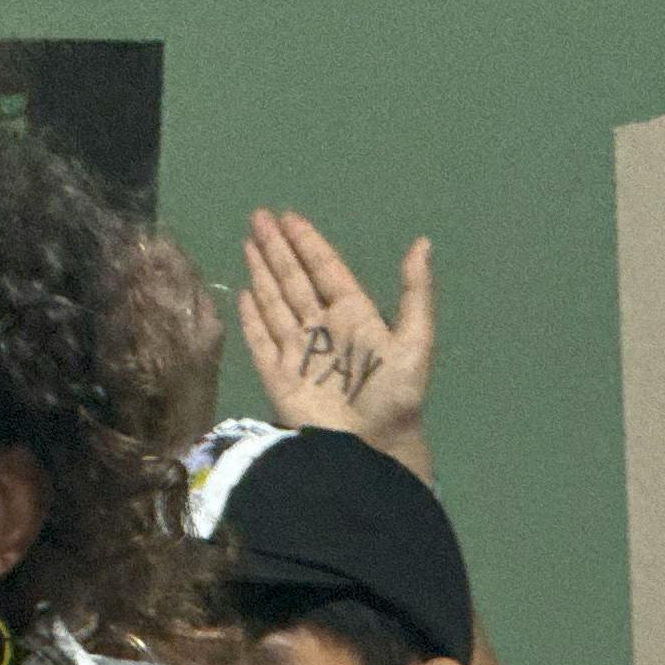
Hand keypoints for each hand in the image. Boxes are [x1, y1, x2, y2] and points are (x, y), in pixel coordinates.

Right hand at [237, 208, 434, 477]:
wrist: (373, 447)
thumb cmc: (396, 396)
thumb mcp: (415, 340)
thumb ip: (415, 291)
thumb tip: (421, 243)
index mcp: (354, 315)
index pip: (325, 270)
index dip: (307, 243)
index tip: (288, 217)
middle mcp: (323, 328)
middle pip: (294, 279)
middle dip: (277, 249)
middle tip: (259, 216)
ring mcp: (298, 351)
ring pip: (275, 302)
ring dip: (261, 272)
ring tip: (248, 241)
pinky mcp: (278, 375)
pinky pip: (260, 340)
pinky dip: (251, 317)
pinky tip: (243, 293)